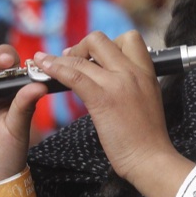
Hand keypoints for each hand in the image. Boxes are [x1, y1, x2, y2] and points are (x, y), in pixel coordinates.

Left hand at [32, 30, 194, 196]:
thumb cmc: (149, 137)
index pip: (128, 38)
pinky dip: (55, 69)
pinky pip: (74, 76)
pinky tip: (44, 68)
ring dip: (60, 58)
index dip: (107, 43)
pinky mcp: (103, 99)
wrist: (152, 158)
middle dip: (81, 47)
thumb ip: (133, 84)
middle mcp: (133, 72)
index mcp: (146, 71)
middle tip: (72, 61)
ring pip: (83, 57)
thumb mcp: (148, 99)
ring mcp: (118, 84)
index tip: (94, 56)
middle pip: (101, 40)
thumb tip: (113, 79)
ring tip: (45, 62)